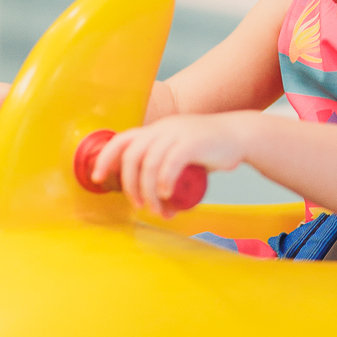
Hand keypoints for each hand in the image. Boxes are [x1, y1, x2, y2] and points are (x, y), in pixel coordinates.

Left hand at [90, 112, 253, 217]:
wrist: (239, 135)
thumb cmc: (209, 149)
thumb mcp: (180, 154)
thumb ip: (166, 172)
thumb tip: (159, 206)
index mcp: (156, 130)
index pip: (122, 140)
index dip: (106, 158)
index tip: (97, 178)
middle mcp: (163, 128)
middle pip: (132, 155)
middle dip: (129, 185)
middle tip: (137, 205)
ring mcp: (177, 133)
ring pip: (150, 163)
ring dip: (148, 191)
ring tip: (156, 209)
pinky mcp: (193, 142)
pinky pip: (171, 162)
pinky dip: (164, 181)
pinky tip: (166, 195)